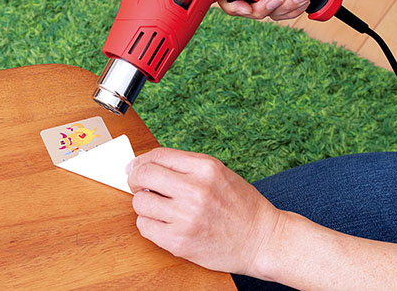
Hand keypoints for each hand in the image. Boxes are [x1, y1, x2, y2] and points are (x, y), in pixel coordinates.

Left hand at [126, 147, 280, 275]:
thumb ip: (186, 167)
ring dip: (144, 203)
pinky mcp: (180, 242)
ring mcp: (186, 217)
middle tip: (138, 185)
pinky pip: (145, 227)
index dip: (141, 161)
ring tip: (157, 206)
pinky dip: (148, 223)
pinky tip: (162, 222)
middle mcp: (195, 189)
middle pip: (144, 174)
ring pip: (140, 202)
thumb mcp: (218, 172)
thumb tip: (146, 164)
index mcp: (206, 167)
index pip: (158, 155)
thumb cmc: (241, 205)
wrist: (261, 239)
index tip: (136, 166)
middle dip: (135, 179)